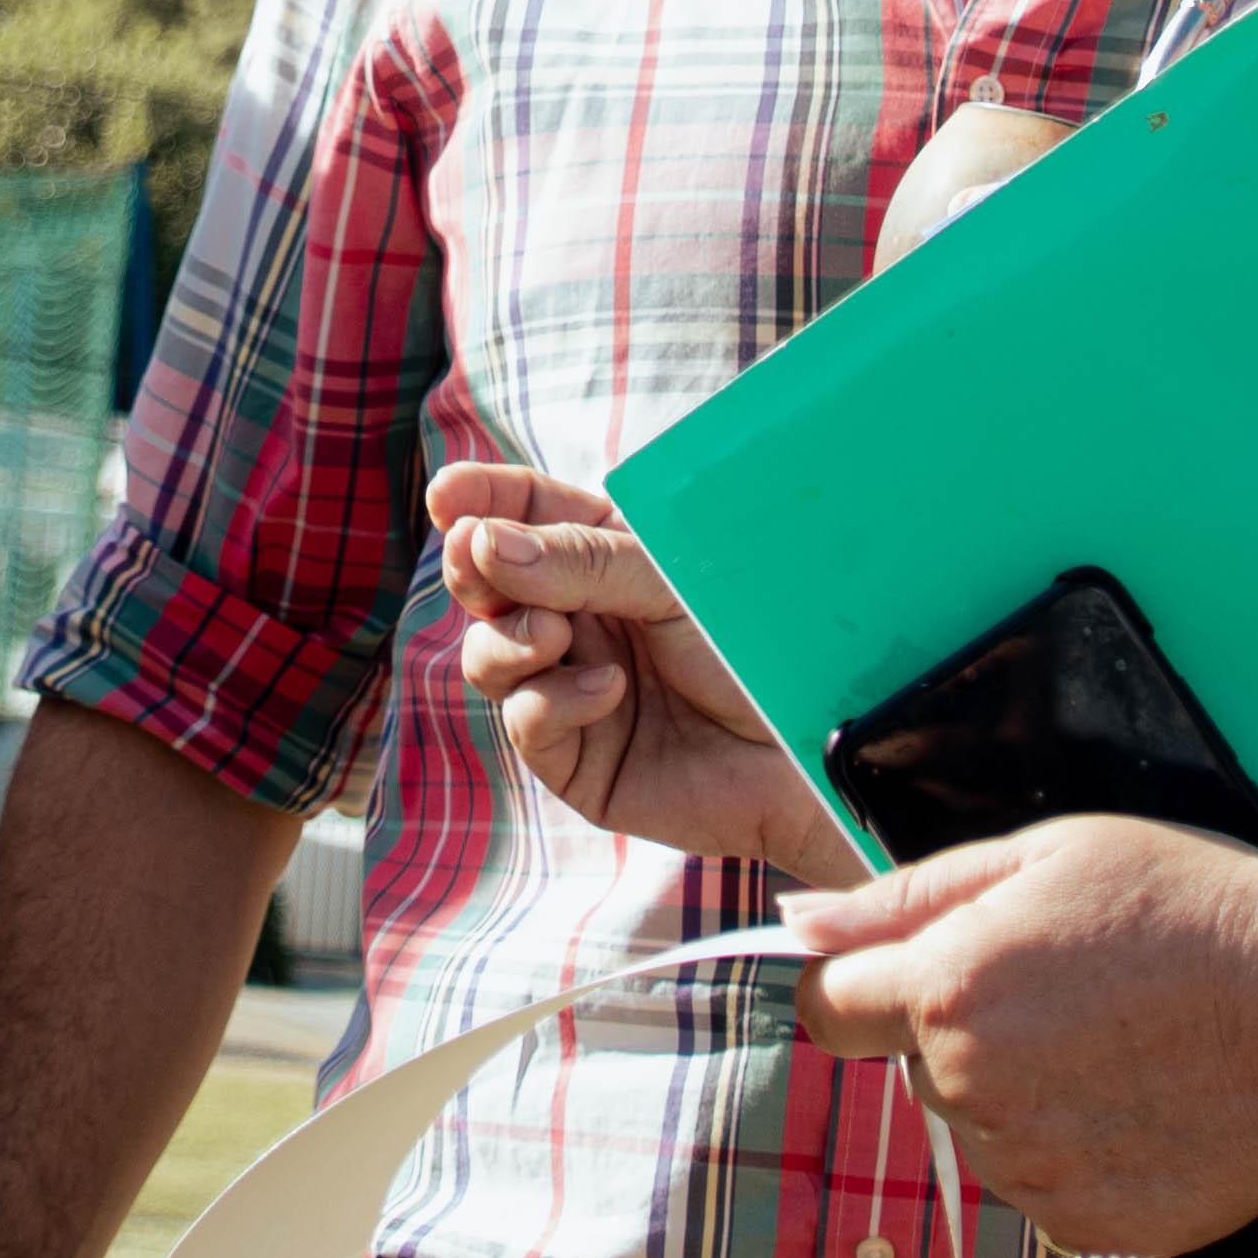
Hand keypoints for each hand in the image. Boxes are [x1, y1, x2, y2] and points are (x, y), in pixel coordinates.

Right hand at [429, 463, 851, 886]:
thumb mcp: (672, 583)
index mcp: (607, 557)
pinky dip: (551, 700)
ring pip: (489, 652)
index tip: (447, 495)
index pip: (526, 513)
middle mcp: (582, 620)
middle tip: (479, 561)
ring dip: (509, 637)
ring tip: (554, 635)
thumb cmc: (760, 652)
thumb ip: (580, 562)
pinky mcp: (578, 762)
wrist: (810, 754)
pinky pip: (526, 722)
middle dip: (473, 569)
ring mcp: (572, 690)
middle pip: (487, 583)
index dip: (480, 500)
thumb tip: (481, 543)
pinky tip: (607, 691)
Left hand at [785, 819, 1257, 1257]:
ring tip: (1118, 1042)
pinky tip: (1141, 1101)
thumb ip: (907, 895)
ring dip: (1019, 1092)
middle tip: (1066, 990)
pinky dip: (1075, 1150)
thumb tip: (798, 922)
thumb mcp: (1050, 854)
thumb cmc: (1197, 914)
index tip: (906, 971)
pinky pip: (1041, 1186)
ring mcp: (1029, 1171)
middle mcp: (971, 1090)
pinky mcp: (1086, 1228)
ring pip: (978, 1127)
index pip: (824, 1006)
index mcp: (948, 989)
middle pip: (911, 1064)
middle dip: (958, 1028)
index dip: (855, 981)